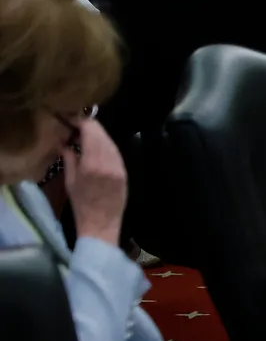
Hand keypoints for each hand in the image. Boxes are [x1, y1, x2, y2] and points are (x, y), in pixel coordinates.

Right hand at [62, 118, 126, 245]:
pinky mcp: (125, 171)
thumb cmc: (81, 204)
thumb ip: (69, 158)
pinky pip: (115, 152)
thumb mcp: (70, 180)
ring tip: (84, 133)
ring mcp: (119, 166)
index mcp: (93, 163)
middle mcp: (109, 162)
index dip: (81, 121)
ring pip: (110, 141)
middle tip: (76, 123)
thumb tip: (65, 142)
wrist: (102, 223)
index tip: (70, 117)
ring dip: (98, 134)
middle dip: (89, 125)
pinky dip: (106, 145)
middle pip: (102, 134)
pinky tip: (97, 146)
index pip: (91, 131)